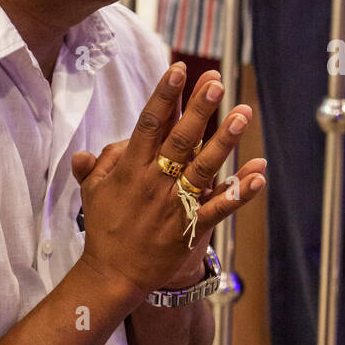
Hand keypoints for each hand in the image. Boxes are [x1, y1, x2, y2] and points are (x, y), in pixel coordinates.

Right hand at [71, 65, 265, 299]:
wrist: (113, 275)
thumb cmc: (103, 230)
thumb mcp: (92, 194)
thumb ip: (94, 167)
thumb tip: (87, 152)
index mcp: (130, 170)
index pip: (147, 125)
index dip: (164, 96)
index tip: (178, 70)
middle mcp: (153, 184)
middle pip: (179, 140)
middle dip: (197, 109)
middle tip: (216, 82)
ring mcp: (173, 206)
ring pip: (203, 168)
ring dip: (224, 141)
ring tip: (242, 113)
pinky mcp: (189, 228)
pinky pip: (218, 207)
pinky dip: (239, 192)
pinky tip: (258, 173)